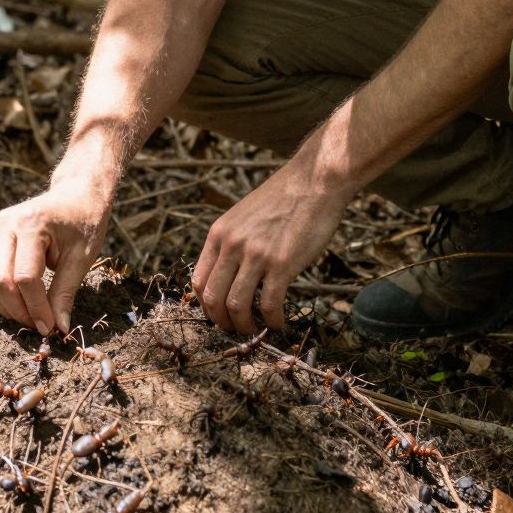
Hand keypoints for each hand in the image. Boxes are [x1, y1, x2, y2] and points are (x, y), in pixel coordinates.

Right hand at [0, 185, 109, 334]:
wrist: (76, 195)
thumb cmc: (84, 223)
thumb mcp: (81, 258)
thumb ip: (65, 293)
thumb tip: (58, 329)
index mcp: (31, 223)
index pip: (25, 277)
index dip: (36, 308)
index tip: (50, 328)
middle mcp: (5, 224)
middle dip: (18, 311)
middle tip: (39, 326)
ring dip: (4, 306)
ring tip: (29, 316)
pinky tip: (17, 303)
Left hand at [191, 163, 349, 333]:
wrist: (314, 182)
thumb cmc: (283, 200)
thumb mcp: (244, 217)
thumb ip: (232, 243)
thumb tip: (229, 276)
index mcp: (219, 234)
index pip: (198, 281)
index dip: (206, 306)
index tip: (218, 315)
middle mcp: (232, 245)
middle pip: (213, 299)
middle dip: (222, 322)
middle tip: (235, 329)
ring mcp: (256, 255)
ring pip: (236, 306)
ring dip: (244, 326)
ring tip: (256, 329)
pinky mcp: (282, 264)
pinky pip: (269, 305)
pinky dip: (272, 321)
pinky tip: (278, 322)